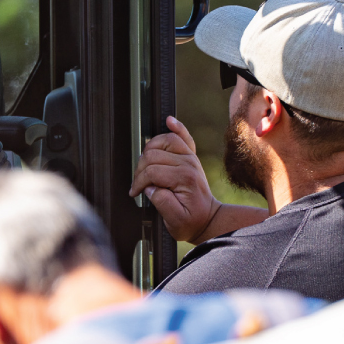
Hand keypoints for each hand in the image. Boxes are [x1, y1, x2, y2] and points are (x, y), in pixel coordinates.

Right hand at [130, 116, 220, 242]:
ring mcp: (190, 158)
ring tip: (144, 168)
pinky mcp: (190, 156)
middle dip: (140, 170)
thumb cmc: (192, 222)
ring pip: (162, 141)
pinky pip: (183, 136)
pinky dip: (176, 127)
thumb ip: (162, 203)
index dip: (138, 182)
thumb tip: (150, 188)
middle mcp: (188, 164)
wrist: (208, 220)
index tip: (135, 193)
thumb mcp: (176, 221)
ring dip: (148, 151)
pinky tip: (168, 121)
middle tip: (138, 185)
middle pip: (152, 155)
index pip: (152, 171)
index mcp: (184, 178)